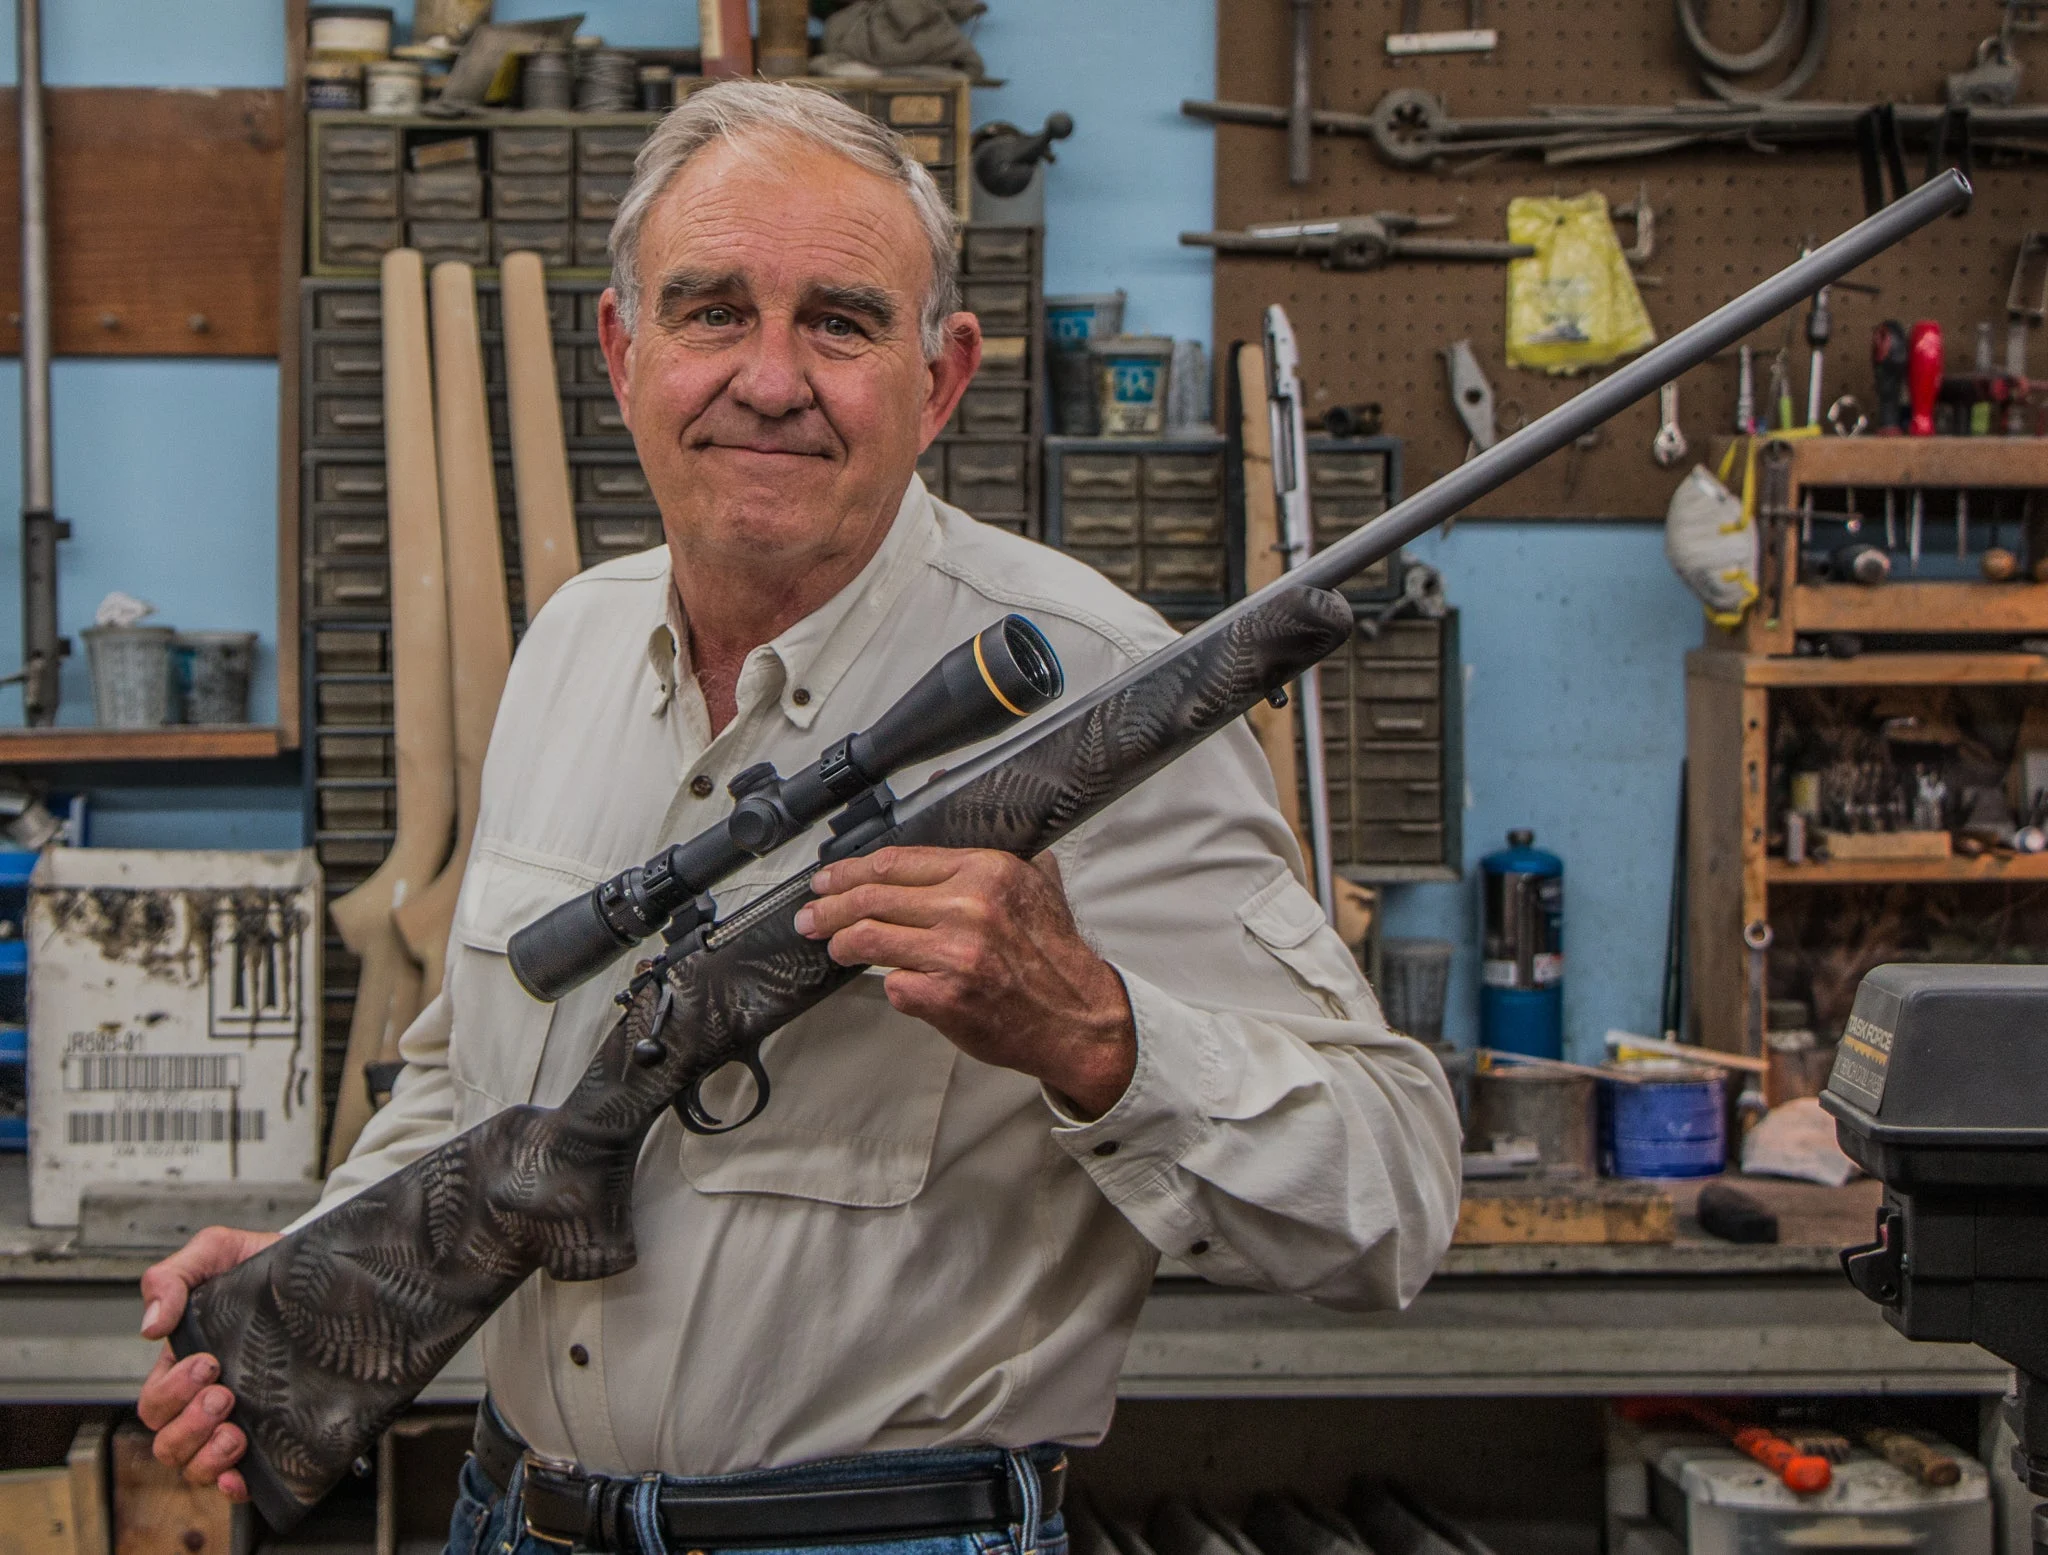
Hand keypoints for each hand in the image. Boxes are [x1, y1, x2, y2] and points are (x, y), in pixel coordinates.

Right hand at [137, 1226, 280, 1500]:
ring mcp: (241, 1417)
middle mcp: (208, 1397)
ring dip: (207, 1455)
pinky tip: (241, 1475)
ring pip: (194, 1464)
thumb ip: (173, 1277)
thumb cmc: (264, 1265)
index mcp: (186, 1363)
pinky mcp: (275, 1433)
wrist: (326, 1270)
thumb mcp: (217, 1251)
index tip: (208, 1363)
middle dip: (189, 1423)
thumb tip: (150, 1324)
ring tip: (236, 1430)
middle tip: (223, 1394)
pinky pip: (240, 1478)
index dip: (172, 1391)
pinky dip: (232, 1485)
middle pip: (168, 1439)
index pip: (156, 1400)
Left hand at [795, 846, 1135, 1117]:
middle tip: (810, 914)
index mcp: (986, 871)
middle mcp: (969, 907)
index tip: (828, 879)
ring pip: (869, 938)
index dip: (849, 871)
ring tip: (831, 944)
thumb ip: (992, 853)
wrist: (1078, 1017)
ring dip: (840, 942)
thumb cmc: (1053, 956)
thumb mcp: (1036, 885)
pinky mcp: (945, 998)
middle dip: (828, 906)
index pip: (894, 862)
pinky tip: (886, 982)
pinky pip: (892, 986)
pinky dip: (887, 985)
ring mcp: (955, 954)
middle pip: (871, 898)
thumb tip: (946, 804)